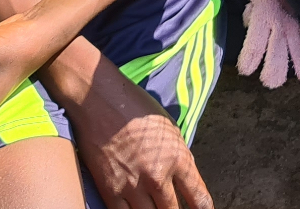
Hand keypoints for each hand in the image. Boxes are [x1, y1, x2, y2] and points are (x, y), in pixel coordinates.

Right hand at [66, 65, 213, 208]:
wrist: (100, 101)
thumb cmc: (136, 109)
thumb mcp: (170, 130)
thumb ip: (179, 159)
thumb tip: (183, 182)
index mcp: (178, 159)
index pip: (199, 198)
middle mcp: (157, 176)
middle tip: (173, 207)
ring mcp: (132, 185)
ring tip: (155, 207)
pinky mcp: (109, 190)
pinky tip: (135, 208)